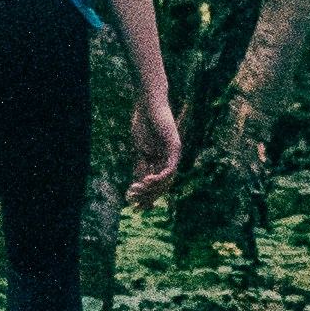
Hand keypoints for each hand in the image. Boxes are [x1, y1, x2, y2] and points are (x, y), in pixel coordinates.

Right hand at [124, 88, 184, 207]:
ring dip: (152, 188)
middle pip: (163, 185)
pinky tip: (147, 180)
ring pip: (167, 179)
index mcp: (162, 160)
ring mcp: (174, 153)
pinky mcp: (175, 147)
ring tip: (137, 191)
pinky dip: (160, 176)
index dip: (147, 196)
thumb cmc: (142, 124)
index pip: (157, 184)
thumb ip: (141, 166)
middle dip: (149, 196)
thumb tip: (138, 185)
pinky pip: (170, 168)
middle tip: (135, 204)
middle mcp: (170, 158)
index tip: (134, 206)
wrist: (147, 104)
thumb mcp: (140, 151)